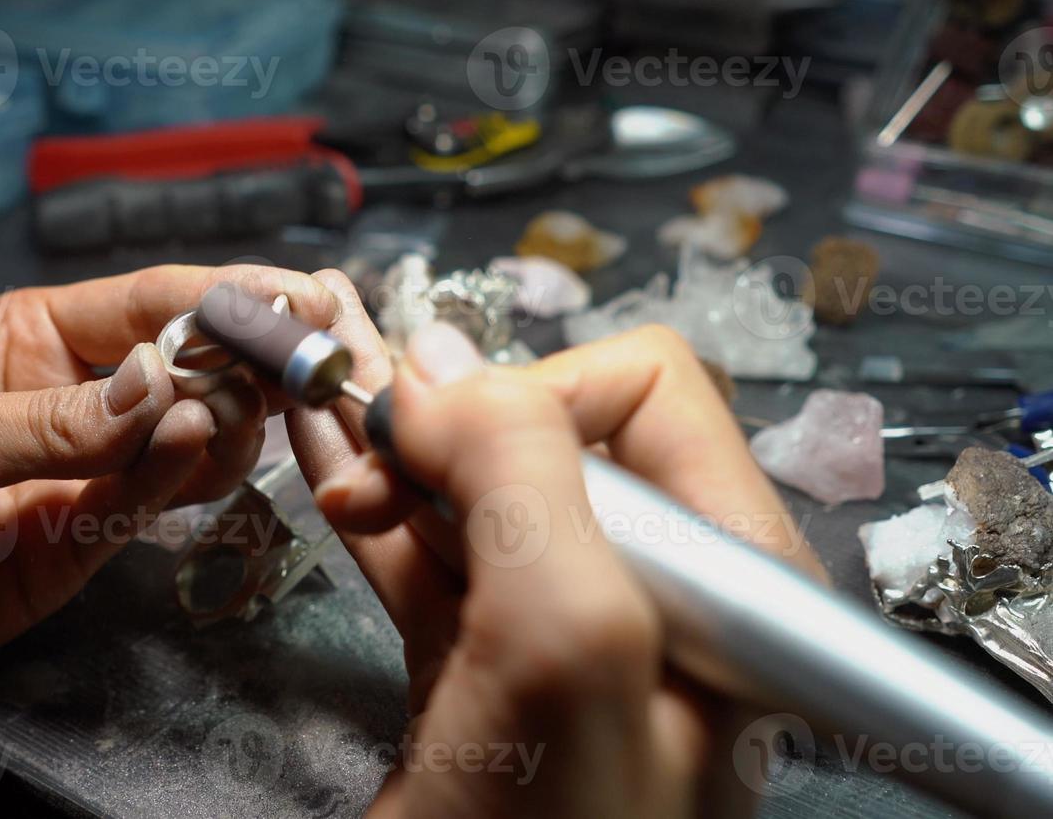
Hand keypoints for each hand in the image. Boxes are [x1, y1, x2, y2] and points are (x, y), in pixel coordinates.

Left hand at [0, 264, 341, 717]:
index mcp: (17, 343)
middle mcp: (57, 408)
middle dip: (233, 363)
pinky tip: (194, 454)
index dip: (219, 295)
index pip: (140, 305)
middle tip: (281, 366)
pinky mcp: (66, 560)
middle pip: (178, 375)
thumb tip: (163, 386)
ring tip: (232, 413)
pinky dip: (174, 487)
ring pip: (178, 447)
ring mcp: (67, 484)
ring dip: (217, 426)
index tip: (293, 294)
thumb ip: (48, 424)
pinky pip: (138, 517)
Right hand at [286, 293, 823, 817]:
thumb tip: (440, 372)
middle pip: (552, 438)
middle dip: (450, 422)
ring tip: (329, 423)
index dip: (526, 394)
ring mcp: (569, 646)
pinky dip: (379, 508)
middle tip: (370, 445)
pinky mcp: (490, 684)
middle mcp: (660, 604)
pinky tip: (332, 467)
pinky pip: (433, 562)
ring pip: (482, 496)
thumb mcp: (565, 646)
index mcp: (727, 585)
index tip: (431, 437)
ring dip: (402, 448)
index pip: (639, 398)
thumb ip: (526, 481)